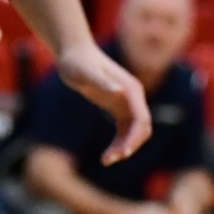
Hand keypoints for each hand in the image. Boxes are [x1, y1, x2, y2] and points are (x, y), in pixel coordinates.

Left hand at [56, 39, 150, 163]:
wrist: (72, 53)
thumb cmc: (76, 61)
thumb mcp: (85, 72)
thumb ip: (101, 81)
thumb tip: (120, 90)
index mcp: (131, 90)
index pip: (141, 119)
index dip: (134, 137)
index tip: (123, 152)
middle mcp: (133, 98)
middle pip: (141, 129)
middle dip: (129, 146)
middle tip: (109, 159)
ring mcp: (126, 103)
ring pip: (133, 133)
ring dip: (123, 148)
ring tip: (105, 160)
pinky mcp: (117, 108)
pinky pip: (124, 131)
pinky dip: (118, 143)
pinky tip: (106, 154)